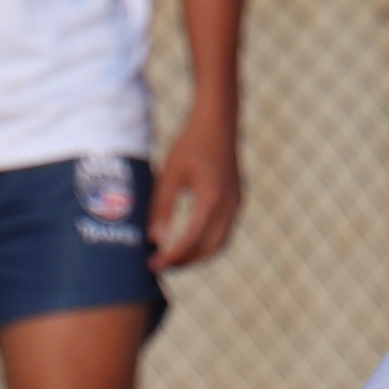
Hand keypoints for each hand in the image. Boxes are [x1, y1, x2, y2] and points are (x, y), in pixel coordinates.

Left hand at [153, 109, 246, 271]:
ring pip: (219, 243)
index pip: (190, 241)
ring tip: (172, 257)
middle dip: (185, 262)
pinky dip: (206, 243)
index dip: (171, 257)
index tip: (152, 265)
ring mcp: (236, 204)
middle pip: (209, 249)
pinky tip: (187, 240)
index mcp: (211, 199)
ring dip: (196, 255)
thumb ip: (162, 207)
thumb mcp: (170, 174)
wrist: (218, 122)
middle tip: (159, 266)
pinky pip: (223, 231)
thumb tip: (154, 239)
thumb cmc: (190, 145)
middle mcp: (229, 205)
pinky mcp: (236, 200)